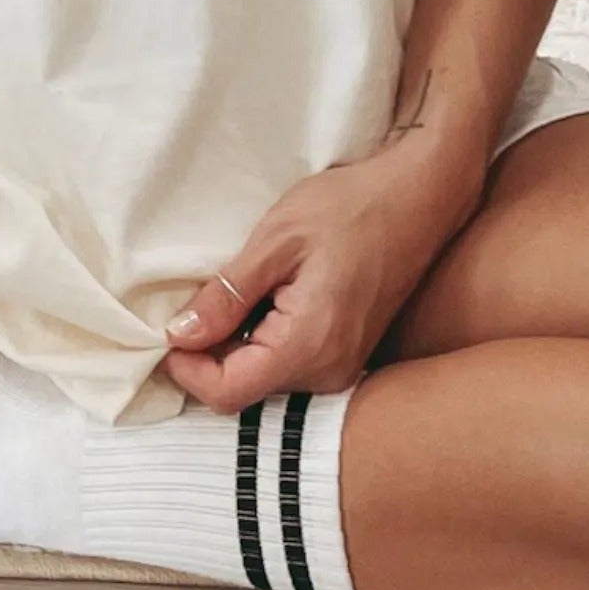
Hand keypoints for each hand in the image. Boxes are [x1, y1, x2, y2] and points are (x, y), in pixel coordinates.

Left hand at [164, 138, 485, 414]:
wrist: (419, 196)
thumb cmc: (352, 207)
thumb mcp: (276, 241)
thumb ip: (227, 295)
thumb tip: (180, 335)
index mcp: (308, 348)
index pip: (226, 393)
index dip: (187, 368)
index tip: (169, 331)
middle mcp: (329, 372)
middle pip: (245, 390)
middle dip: (210, 355)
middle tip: (196, 302)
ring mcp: (343, 366)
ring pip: (266, 377)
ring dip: (237, 344)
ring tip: (235, 290)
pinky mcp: (347, 352)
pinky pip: (290, 362)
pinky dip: (264, 338)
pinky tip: (265, 295)